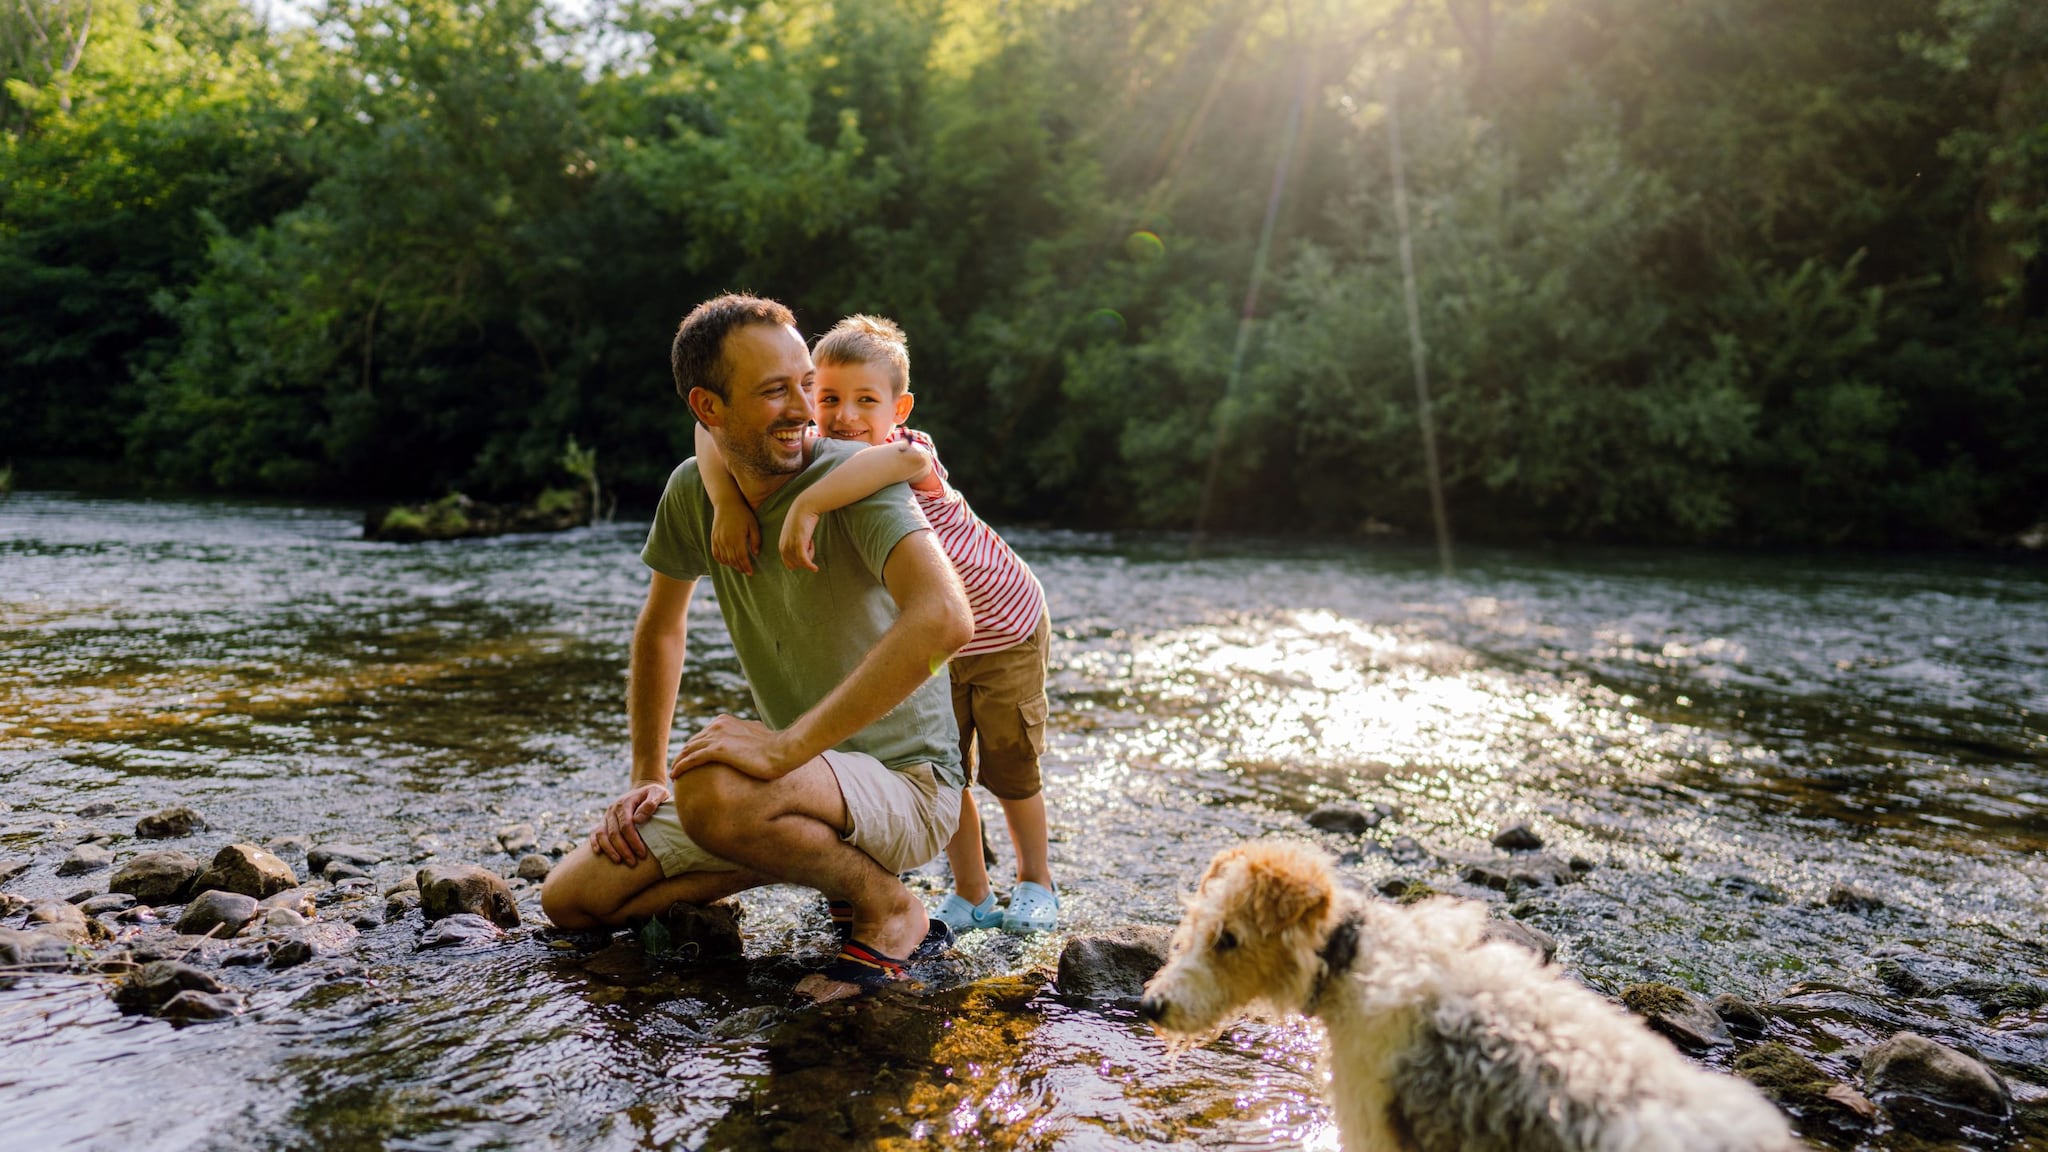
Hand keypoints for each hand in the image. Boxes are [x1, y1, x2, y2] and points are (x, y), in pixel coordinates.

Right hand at [589, 782, 670, 864]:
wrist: (644, 790)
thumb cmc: (654, 794)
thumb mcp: (658, 793)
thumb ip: (651, 804)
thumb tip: (638, 819)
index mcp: (625, 803)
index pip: (626, 826)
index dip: (633, 841)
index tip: (642, 853)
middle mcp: (613, 809)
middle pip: (614, 833)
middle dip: (623, 849)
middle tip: (633, 862)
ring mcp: (607, 815)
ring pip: (602, 834)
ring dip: (609, 849)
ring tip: (618, 861)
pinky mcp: (604, 821)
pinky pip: (595, 832)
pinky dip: (595, 842)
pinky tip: (598, 853)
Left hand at [670, 714, 799, 780]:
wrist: (784, 750)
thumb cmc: (774, 747)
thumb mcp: (757, 736)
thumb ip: (747, 736)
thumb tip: (752, 739)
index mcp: (725, 721)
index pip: (702, 735)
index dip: (693, 747)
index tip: (689, 759)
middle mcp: (718, 725)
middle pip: (692, 742)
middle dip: (683, 754)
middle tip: (677, 768)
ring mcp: (717, 737)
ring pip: (688, 750)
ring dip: (678, 761)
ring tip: (674, 773)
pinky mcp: (718, 750)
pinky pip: (692, 759)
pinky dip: (681, 767)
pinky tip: (676, 776)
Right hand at [710, 504, 760, 575]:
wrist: (727, 504)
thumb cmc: (743, 513)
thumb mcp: (753, 525)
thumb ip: (755, 540)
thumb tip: (756, 553)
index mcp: (737, 538)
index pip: (741, 558)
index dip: (746, 566)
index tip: (751, 572)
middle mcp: (726, 541)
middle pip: (733, 560)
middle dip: (740, 567)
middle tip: (746, 571)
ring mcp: (718, 540)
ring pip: (724, 559)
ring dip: (731, 565)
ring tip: (739, 567)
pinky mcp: (713, 538)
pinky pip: (715, 554)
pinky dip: (721, 560)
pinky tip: (727, 562)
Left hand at [779, 505, 820, 571]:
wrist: (804, 507)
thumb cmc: (802, 520)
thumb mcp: (795, 534)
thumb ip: (795, 543)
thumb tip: (802, 551)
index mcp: (781, 546)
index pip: (790, 565)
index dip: (800, 561)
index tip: (806, 549)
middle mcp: (784, 547)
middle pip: (797, 565)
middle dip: (806, 557)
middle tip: (809, 542)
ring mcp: (790, 545)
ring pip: (803, 562)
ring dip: (810, 554)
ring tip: (810, 539)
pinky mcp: (799, 543)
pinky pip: (804, 560)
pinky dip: (809, 566)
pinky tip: (815, 569)